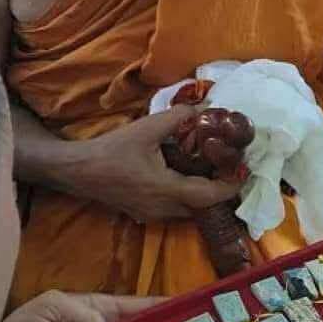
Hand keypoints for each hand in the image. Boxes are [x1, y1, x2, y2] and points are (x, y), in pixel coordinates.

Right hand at [59, 106, 239, 220]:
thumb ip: (177, 117)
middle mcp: (163, 209)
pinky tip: (186, 179)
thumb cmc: (111, 151)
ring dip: (203, 196)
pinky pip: (173, 210)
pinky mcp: (142, 213)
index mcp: (166, 190)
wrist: (77, 171)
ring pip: (188, 212)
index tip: (245, 172)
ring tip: (214, 173)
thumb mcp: (145, 129)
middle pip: (202, 208)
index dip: (230, 185)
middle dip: (220, 192)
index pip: (208, 195)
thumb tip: (204, 106)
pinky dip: (186, 198)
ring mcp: (152, 215)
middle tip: (231, 169)